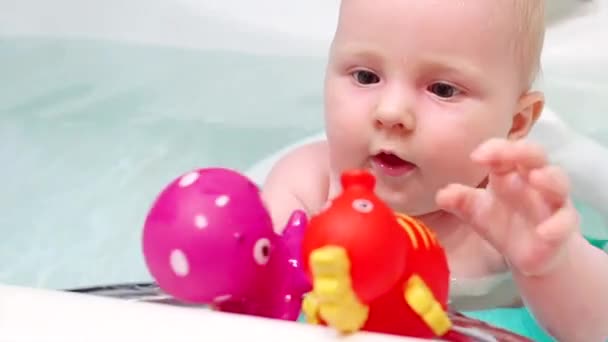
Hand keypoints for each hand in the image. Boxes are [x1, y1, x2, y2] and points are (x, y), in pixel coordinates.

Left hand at [437, 138, 579, 275]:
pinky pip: (566, 222)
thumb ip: (459, 200)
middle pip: (536, 156)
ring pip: (558, 182)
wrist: (531, 254)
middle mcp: (534, 181)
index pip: (506, 151)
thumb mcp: (476, 212)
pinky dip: (558, 226)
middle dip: (522, 151)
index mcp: (510, 173)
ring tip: (535, 178)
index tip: (476, 156)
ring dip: (549, 179)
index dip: (495, 149)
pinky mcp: (563, 227)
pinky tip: (544, 231)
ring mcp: (552, 202)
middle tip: (504, 154)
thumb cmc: (503, 222)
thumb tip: (441, 194)